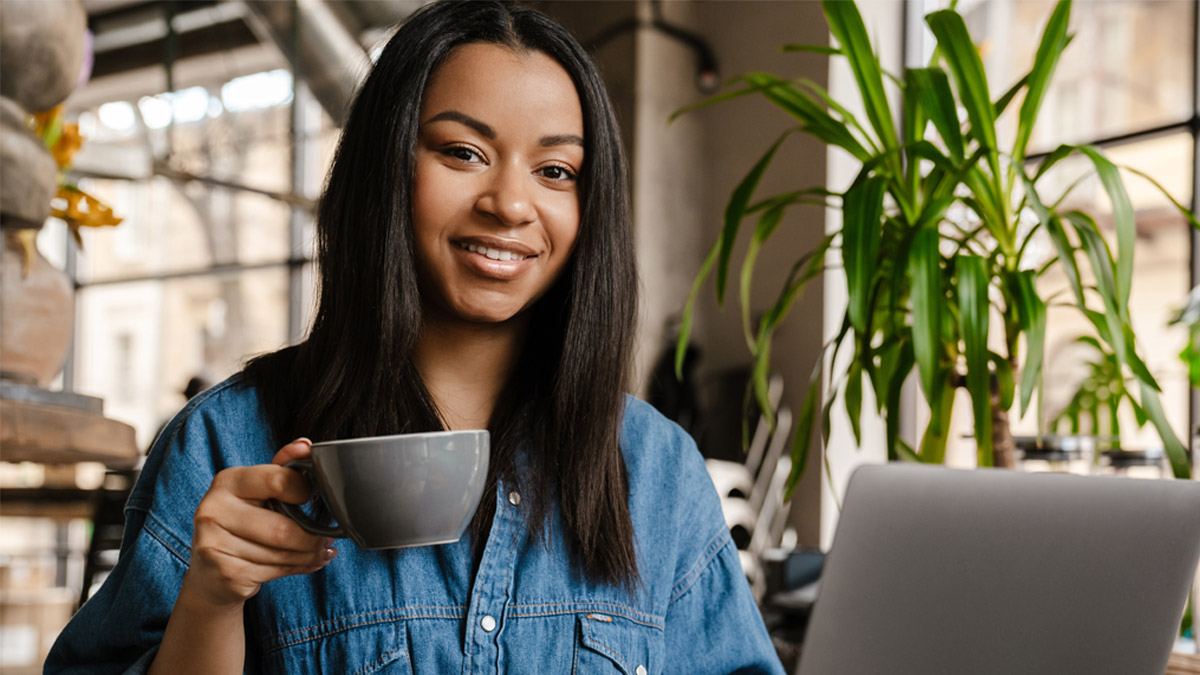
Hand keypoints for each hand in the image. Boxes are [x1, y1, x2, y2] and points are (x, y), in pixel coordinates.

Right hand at [181, 438, 336, 609]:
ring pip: (282, 553)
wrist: (210, 574)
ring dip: (310, 556)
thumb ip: (281, 468)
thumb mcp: (258, 492)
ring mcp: (215, 544)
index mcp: (227, 481)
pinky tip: (306, 564)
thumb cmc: (242, 524)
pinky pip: (275, 571)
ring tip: (320, 552)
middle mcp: (214, 509)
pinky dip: (299, 569)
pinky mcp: (225, 573)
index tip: (312, 498)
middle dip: (313, 538)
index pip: (278, 480)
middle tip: (327, 539)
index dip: (304, 491)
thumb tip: (306, 445)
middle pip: (283, 528)